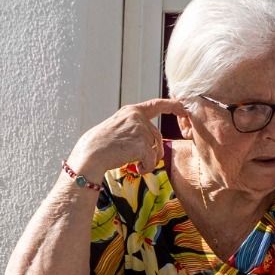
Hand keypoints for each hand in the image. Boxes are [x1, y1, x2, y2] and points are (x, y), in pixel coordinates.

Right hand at [67, 97, 186, 176]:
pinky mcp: (141, 144)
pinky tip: (136, 169)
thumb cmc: (101, 145)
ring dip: (148, 161)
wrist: (90, 155)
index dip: (173, 106)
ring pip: (156, 149)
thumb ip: (135, 128)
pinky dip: (147, 168)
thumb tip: (153, 142)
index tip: (183, 108)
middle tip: (143, 162)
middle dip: (154, 151)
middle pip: (157, 136)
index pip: (157, 104)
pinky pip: (152, 160)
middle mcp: (137, 117)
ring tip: (135, 165)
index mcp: (131, 111)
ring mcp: (140, 130)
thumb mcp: (118, 127)